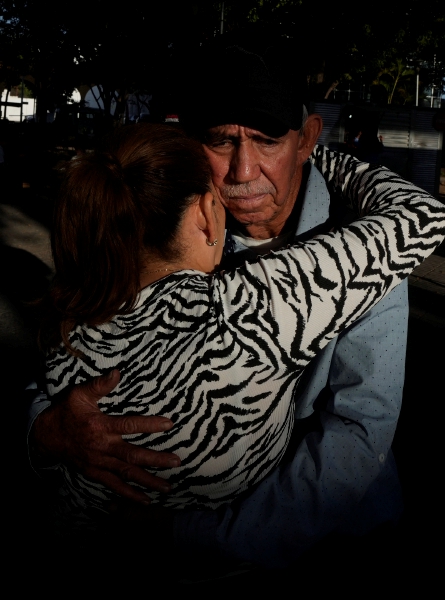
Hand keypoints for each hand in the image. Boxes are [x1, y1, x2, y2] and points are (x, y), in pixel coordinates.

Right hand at [31, 369, 180, 503]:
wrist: (45, 436)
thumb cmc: (65, 412)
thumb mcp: (79, 394)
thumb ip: (99, 385)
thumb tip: (117, 372)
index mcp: (100, 426)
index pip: (130, 425)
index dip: (150, 425)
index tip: (170, 424)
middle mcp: (102, 447)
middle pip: (133, 455)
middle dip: (156, 460)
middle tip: (176, 462)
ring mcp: (99, 463)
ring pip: (127, 474)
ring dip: (148, 481)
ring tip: (168, 487)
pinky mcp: (95, 473)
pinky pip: (114, 486)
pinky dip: (130, 494)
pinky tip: (146, 500)